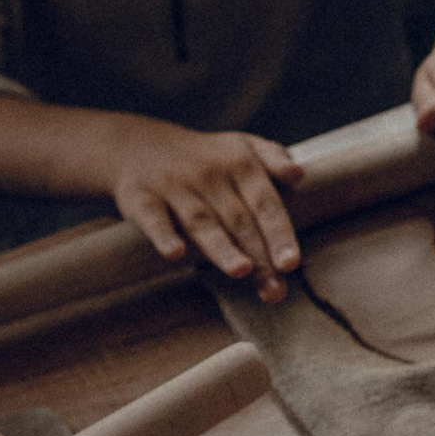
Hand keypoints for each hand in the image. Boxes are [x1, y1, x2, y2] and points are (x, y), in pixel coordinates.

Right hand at [111, 123, 303, 303]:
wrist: (136, 144)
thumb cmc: (203, 157)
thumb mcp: (240, 145)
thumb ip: (273, 158)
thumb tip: (298, 175)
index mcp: (239, 163)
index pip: (265, 203)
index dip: (279, 234)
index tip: (290, 264)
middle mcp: (209, 174)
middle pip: (238, 220)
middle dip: (258, 256)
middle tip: (273, 290)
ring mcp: (174, 186)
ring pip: (202, 222)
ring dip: (221, 247)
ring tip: (241, 271)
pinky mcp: (141, 198)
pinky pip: (154, 219)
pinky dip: (164, 236)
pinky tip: (175, 254)